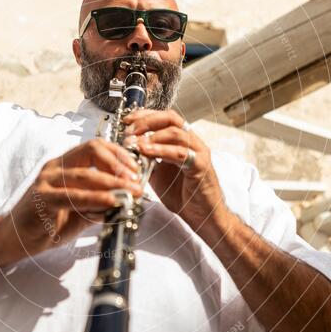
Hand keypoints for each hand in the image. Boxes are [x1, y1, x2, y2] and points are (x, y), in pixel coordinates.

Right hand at [0, 139, 142, 255]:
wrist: (14, 239)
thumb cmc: (46, 223)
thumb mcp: (79, 211)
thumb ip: (99, 204)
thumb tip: (125, 201)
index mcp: (64, 165)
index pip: (95, 147)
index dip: (119, 154)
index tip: (137, 169)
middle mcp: (55, 167)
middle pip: (92, 150)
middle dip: (119, 164)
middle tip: (136, 180)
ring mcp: (47, 181)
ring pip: (85, 174)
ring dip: (113, 183)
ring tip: (131, 193)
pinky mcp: (42, 198)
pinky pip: (74, 195)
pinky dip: (96, 198)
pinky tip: (111, 202)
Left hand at [123, 109, 227, 235]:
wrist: (202, 216)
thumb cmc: (184, 195)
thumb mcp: (158, 174)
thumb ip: (147, 160)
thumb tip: (128, 151)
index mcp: (183, 141)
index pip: (164, 117)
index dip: (145, 115)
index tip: (127, 120)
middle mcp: (193, 142)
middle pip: (170, 118)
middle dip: (146, 121)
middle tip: (129, 131)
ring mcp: (199, 152)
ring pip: (176, 132)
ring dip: (151, 136)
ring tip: (135, 143)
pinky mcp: (201, 165)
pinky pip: (181, 153)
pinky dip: (162, 151)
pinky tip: (147, 153)